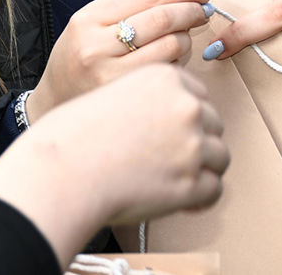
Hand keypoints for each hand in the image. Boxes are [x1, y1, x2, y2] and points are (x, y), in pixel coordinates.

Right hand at [0, 64, 228, 265]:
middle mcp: (186, 106)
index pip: (199, 95)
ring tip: (177, 181)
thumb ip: (150, 99)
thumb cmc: (74, 136)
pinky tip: (182, 202)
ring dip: (202, 170)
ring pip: (220, 156)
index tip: (173, 133)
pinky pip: (213, 190)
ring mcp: (192, 144)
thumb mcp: (115, 91)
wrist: (61, 170)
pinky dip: (200, 199)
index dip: (187, 117)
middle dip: (197, 141)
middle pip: (214, 123)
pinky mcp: (191, 182)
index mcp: (166, 78)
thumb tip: (173, 119)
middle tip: (171, 160)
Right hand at [25, 0, 213, 124]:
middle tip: (204, 10)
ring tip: (184, 38)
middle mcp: (95, 46)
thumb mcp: (95, 25)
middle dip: (191, 10)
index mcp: (87, 19)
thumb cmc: (83, 59)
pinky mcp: (125, 99)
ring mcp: (109, 76)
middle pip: (161, 18)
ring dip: (187, 38)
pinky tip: (174, 62)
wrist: (55, 106)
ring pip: (170, 45)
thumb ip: (135, 7)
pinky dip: (179, 63)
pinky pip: (169, 72)